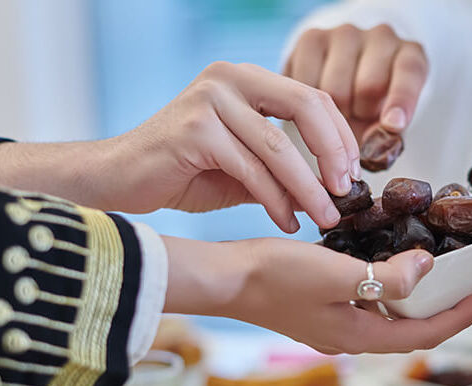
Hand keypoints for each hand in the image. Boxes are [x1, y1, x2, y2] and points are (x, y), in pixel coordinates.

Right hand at [0, 62, 359, 232]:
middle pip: (305, 106)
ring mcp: (210, 100)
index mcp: (246, 79)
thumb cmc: (184, 172)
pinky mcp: (194, 129)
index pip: (311, 96)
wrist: (118, 180)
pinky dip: (275, 200)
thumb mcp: (245, 163)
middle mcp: (229, 78)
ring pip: (279, 147)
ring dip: (308, 188)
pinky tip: (288, 222)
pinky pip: (251, 169)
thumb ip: (283, 164)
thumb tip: (334, 185)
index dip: (339, 135)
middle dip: (333, 153)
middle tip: (346, 192)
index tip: (353, 173)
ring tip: (325, 217)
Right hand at [162, 237, 471, 353]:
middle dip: (443, 311)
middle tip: (469, 286)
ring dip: (416, 301)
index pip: (423, 334)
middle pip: (409, 330)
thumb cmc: (274, 276)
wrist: (225, 279)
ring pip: (388, 319)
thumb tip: (427, 267)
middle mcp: (349, 338)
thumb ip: (386, 277)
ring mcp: (332, 326)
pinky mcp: (319, 310)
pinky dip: (387, 291)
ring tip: (438, 276)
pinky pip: (367, 306)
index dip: (458, 317)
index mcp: (358, 335)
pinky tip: (387, 267)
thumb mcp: (336, 273)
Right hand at [284, 24, 427, 139]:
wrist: (347, 79)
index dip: (401, 100)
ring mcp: (345, 34)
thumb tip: (371, 149)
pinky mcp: (312, 38)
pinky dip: (308, 104)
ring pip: (334, 88)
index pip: (409, 73)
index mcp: (410, 55)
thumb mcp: (388, 124)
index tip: (393, 125)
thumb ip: (385, 137)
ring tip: (337, 113)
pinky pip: (306, 81)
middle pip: (368, 86)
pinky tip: (316, 106)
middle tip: (357, 123)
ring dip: (333, 113)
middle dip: (361, 115)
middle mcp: (381, 36)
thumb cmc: (375, 107)